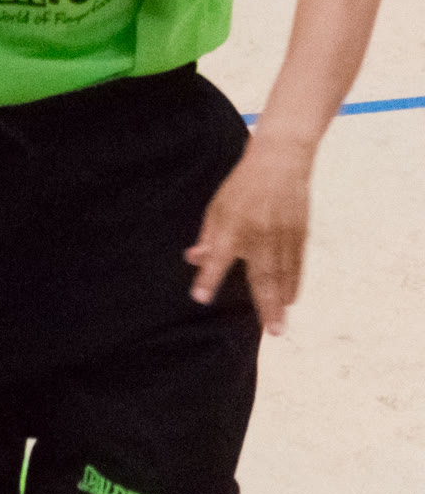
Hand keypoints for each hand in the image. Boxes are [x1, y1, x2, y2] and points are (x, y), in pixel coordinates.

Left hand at [186, 134, 313, 334]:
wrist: (280, 161)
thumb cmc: (243, 185)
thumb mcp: (217, 206)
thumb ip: (208, 236)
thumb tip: (194, 260)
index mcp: (232, 223)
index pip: (217, 255)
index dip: (208, 276)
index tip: (200, 297)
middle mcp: (258, 233)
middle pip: (261, 274)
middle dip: (265, 304)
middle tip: (270, 332)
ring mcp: (282, 234)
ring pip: (282, 274)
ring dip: (281, 302)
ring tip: (279, 327)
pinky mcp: (299, 233)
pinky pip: (297, 265)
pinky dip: (294, 284)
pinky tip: (290, 300)